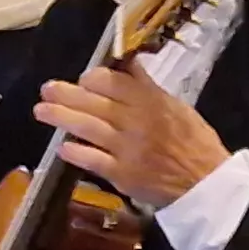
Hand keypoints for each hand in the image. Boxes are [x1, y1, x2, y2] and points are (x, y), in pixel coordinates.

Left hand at [38, 66, 231, 216]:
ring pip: (88, 128)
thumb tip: (127, 64)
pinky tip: (62, 146)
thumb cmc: (194, 144)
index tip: (82, 79)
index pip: (113, 82)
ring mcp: (128, 149)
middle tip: (46, 89)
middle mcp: (136, 122)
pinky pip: (94, 160)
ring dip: (61, 118)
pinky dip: (76, 152)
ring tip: (42, 111)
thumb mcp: (176, 107)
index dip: (92, 78)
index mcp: (151, 102)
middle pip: (95, 102)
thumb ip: (147, 88)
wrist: (207, 185)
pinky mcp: (123, 175)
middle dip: (67, 94)